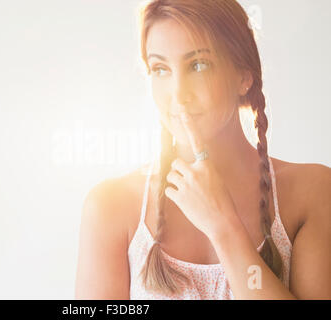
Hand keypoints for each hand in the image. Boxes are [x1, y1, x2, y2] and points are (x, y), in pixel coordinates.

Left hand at [165, 112, 238, 239]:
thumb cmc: (222, 202)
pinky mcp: (179, 196)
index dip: (190, 126)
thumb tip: (186, 170)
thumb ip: (202, 172)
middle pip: (175, 163)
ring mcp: (186, 184)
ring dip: (174, 182)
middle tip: (184, 180)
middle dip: (176, 170)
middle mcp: (195, 172)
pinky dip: (173, 195)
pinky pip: (168, 190)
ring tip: (186, 193)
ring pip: (170, 175)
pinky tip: (184, 201)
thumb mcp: (216, 182)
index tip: (182, 112)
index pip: (197, 142)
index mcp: (207, 166)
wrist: (223, 222)